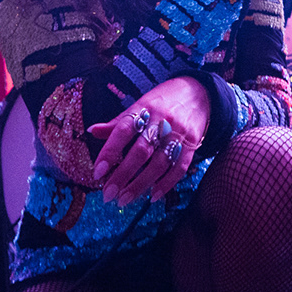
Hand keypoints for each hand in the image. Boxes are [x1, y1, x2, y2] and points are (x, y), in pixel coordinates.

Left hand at [87, 76, 210, 205]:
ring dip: (141, 184)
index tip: (97, 172)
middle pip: (140, 152)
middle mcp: (160, 122)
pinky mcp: (192, 144)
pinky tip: (153, 196)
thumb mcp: (139, 105)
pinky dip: (166, 183)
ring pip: (159, 163)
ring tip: (125, 199)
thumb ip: (117, 122)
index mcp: (143, 109)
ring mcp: (178, 133)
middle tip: (108, 194)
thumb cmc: (163, 101)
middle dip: (123, 175)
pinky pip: (179, 167)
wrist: (199, 91)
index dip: (109, 151)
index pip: (123, 131)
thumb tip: (92, 131)